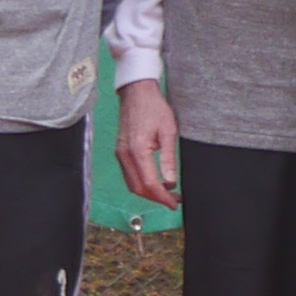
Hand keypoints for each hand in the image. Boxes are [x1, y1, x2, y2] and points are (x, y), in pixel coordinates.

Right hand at [113, 79, 181, 207]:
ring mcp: (120, 153)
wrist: (137, 91)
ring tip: (168, 192)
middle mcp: (125, 154)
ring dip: (148, 192)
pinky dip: (142, 182)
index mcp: (137, 150)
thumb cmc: (154, 107)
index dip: (162, 197)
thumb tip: (170, 182)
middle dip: (156, 198)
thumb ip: (169, 159)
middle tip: (174, 200)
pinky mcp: (120, 151)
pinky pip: (129, 174)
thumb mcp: (168, 131)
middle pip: (138, 188)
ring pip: (132, 184)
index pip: (149, 183)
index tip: (174, 203)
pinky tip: (156, 180)